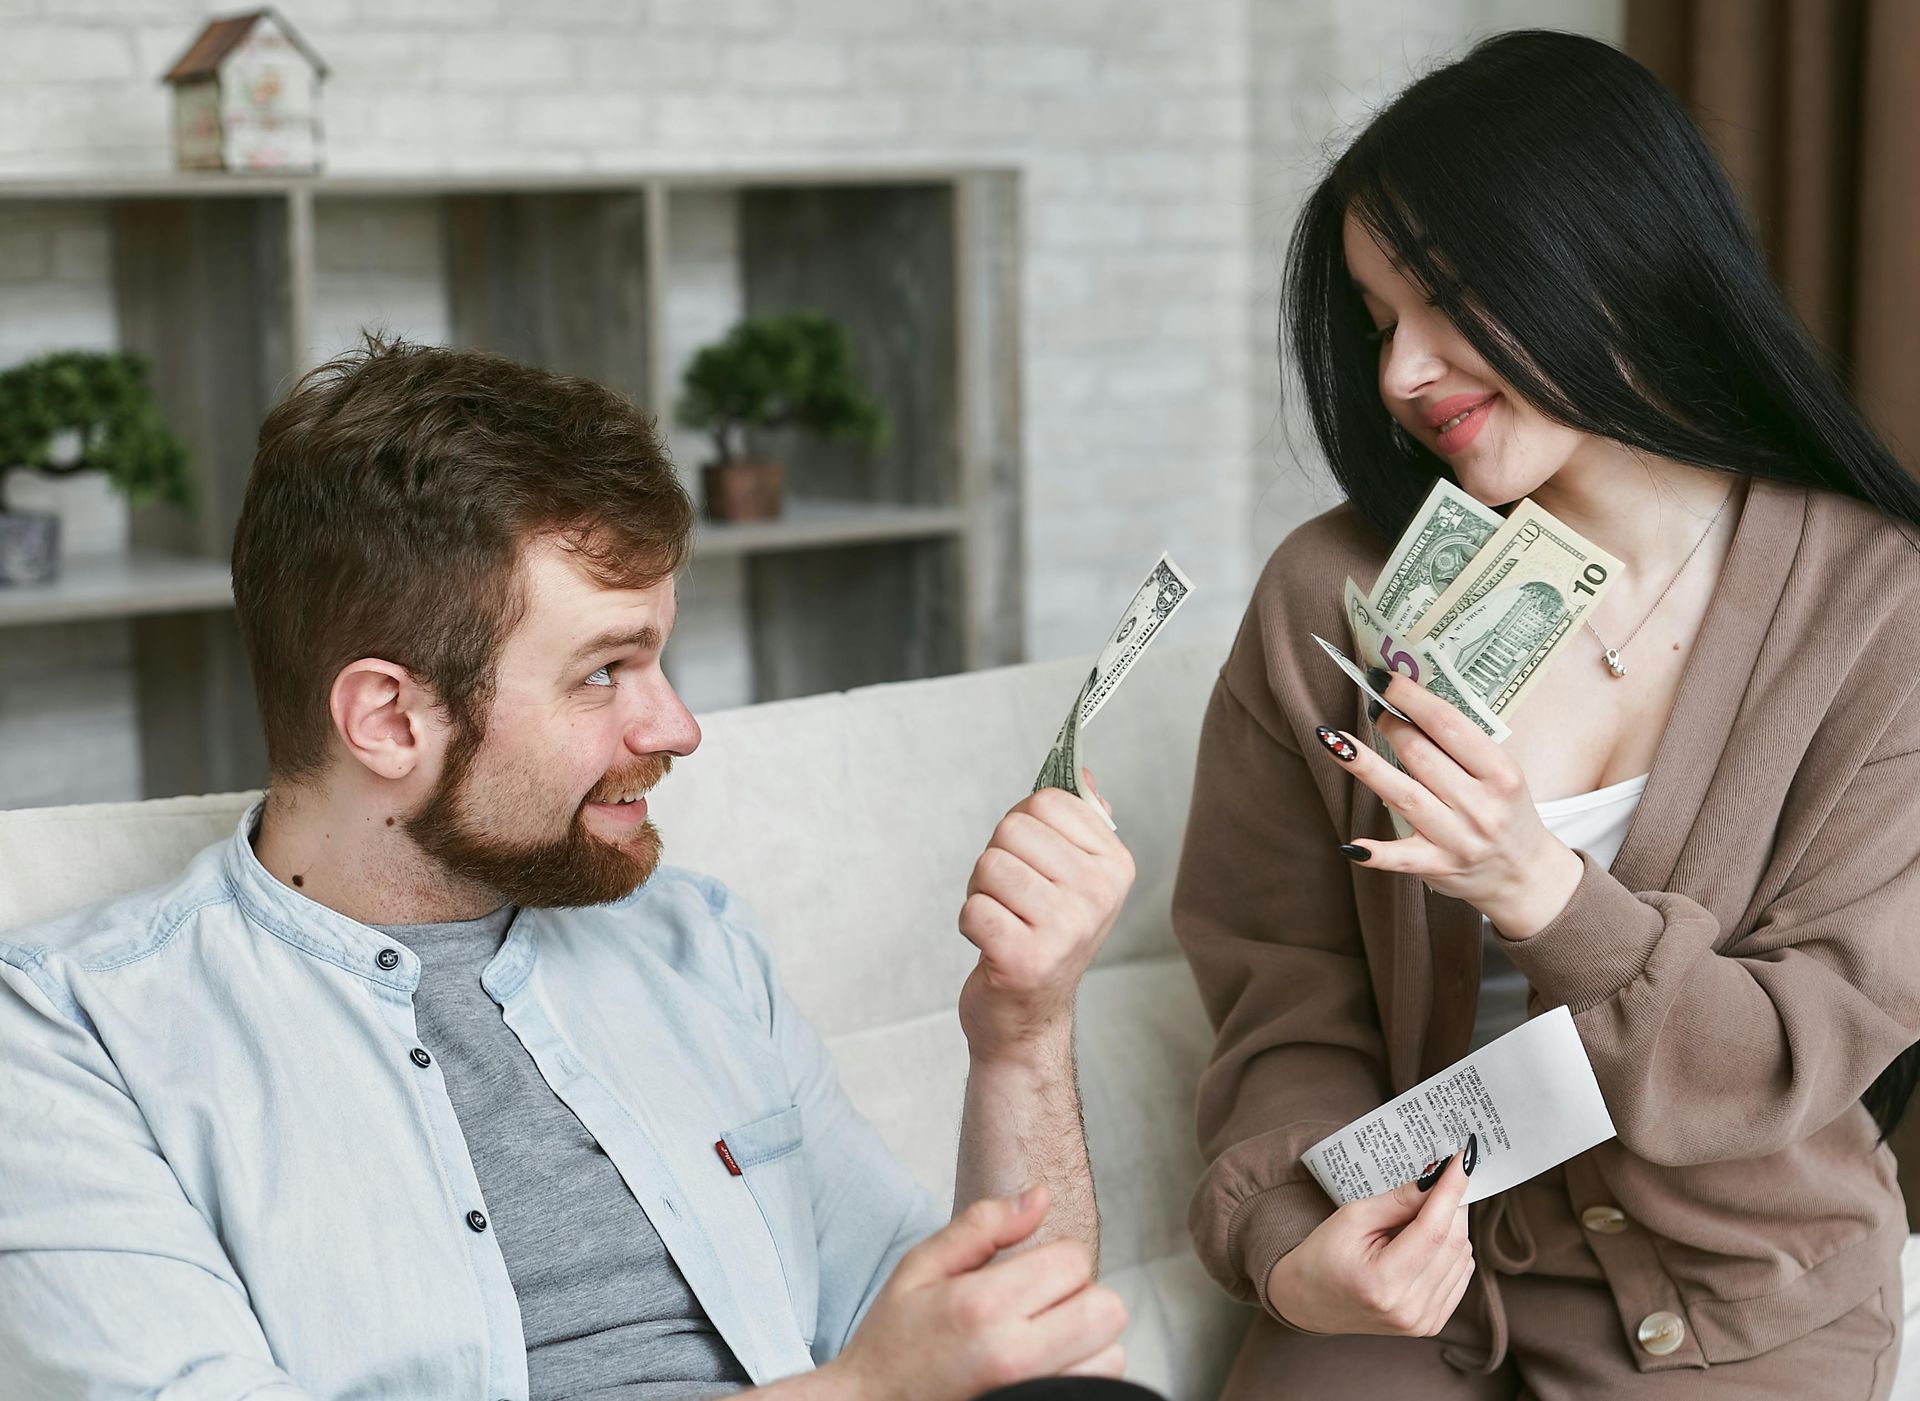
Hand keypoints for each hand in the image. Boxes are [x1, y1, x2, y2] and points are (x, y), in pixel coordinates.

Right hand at [826, 1185, 1127, 1400]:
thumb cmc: (893, 1343)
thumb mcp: (919, 1269)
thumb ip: (982, 1226)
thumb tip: (1041, 1196)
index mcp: (983, 1305)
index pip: (1075, 1261)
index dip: (1055, 1259)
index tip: (1025, 1275)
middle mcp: (1014, 1356)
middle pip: (1106, 1310)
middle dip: (1080, 1299)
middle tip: (1041, 1308)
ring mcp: (1032, 1397)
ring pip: (1111, 1357)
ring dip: (1086, 1345)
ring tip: (1040, 1345)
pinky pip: (1097, 1392)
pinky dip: (1081, 1378)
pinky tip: (1043, 1372)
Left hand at [957, 772, 1135, 1059]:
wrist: (1029, 1018)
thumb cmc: (1045, 936)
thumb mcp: (1074, 876)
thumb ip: (1079, 821)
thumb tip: (1083, 772)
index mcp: (1115, 865)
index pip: (1046, 801)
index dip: (1022, 827)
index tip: (1034, 864)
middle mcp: (1099, 895)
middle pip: (1012, 828)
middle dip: (997, 860)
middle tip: (1013, 898)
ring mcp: (1066, 928)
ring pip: (988, 865)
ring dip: (981, 892)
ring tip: (1004, 920)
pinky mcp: (1026, 959)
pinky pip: (972, 908)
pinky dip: (971, 924)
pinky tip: (993, 945)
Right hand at [1266, 1147, 1474, 1336]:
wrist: (1309, 1301)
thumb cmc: (1323, 1256)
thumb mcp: (1352, 1217)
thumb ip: (1398, 1201)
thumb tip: (1436, 1180)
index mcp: (1384, 1282)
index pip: (1434, 1231)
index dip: (1451, 1191)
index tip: (1461, 1160)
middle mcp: (1410, 1308)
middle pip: (1454, 1243)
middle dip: (1454, 1204)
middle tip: (1444, 1177)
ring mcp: (1424, 1321)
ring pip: (1463, 1258)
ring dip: (1452, 1226)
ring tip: (1420, 1216)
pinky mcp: (1432, 1323)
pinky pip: (1461, 1275)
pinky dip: (1452, 1249)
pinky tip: (1429, 1240)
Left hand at [1316, 675, 1582, 937]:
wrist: (1525, 875)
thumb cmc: (1507, 813)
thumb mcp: (1501, 775)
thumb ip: (1463, 747)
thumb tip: (1407, 705)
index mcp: (1501, 774)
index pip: (1449, 725)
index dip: (1411, 698)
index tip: (1384, 679)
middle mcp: (1481, 806)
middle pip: (1421, 756)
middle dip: (1390, 727)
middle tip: (1374, 711)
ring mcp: (1458, 839)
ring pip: (1403, 796)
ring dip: (1366, 767)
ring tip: (1333, 742)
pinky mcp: (1439, 867)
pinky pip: (1402, 858)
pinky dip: (1376, 852)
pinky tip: (1349, 843)